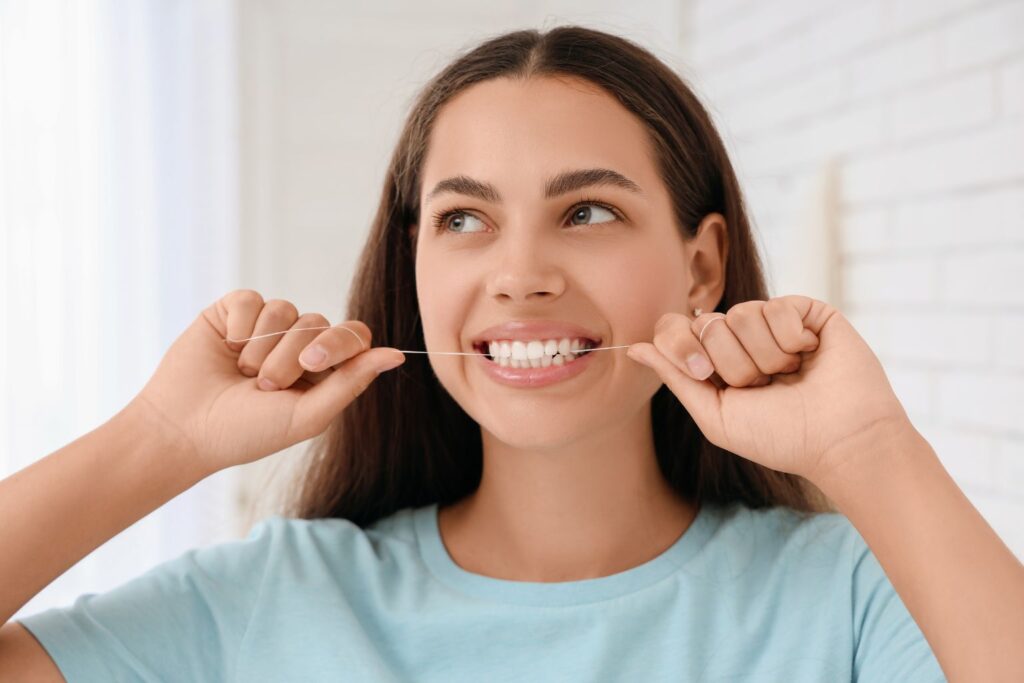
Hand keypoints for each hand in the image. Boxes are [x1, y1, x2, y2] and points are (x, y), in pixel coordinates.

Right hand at [128, 289, 404, 474]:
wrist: (184, 429)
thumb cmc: (247, 432)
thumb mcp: (309, 414)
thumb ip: (353, 381)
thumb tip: (398, 355)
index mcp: (322, 370)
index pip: (353, 336)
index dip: (339, 343)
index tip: (313, 364)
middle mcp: (297, 344)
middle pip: (317, 322)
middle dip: (290, 356)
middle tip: (264, 385)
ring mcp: (265, 327)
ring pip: (285, 309)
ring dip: (262, 347)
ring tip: (242, 374)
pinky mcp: (232, 312)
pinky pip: (252, 299)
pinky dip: (240, 326)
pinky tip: (225, 347)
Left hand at [626, 295, 911, 485]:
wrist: (839, 440)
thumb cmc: (780, 437)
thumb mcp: (714, 415)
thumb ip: (675, 378)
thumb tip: (632, 348)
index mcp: (717, 362)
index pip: (677, 328)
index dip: (683, 345)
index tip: (705, 374)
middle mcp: (743, 339)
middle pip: (706, 322)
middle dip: (732, 363)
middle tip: (763, 385)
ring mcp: (775, 323)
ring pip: (741, 313)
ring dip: (765, 356)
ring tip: (791, 376)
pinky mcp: (806, 312)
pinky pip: (776, 306)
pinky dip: (791, 339)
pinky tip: (810, 356)